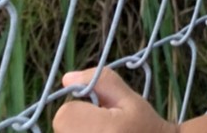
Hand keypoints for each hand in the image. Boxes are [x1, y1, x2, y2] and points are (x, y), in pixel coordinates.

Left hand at [54, 69, 172, 132]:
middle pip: (61, 131)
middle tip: (100, 130)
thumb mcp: (129, 99)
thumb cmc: (145, 127)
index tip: (97, 114)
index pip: (64, 115)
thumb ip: (101, 82)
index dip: (78, 111)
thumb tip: (67, 78)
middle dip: (75, 127)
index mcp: (102, 131)